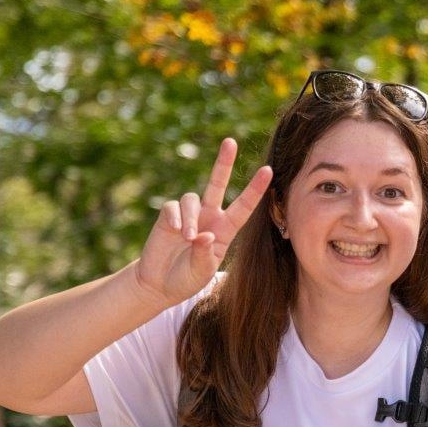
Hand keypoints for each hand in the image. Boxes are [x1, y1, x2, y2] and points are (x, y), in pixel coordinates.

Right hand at [133, 138, 272, 307]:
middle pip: (217, 184)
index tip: (268, 170)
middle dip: (223, 162)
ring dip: (191, 218)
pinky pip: (173, 207)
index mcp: (225, 230)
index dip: (255, 189)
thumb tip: (204, 235)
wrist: (159, 284)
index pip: (244, 206)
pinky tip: (174, 230)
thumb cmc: (187, 279)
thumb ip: (204, 255)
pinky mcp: (168, 216)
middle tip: (230, 142)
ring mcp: (189, 214)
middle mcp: (209, 217)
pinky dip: (175, 217)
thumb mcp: (201, 272)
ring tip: (187, 238)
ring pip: (192, 198)